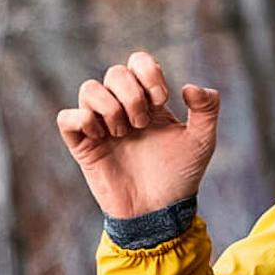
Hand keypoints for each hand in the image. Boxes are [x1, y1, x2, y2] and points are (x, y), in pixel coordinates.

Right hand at [56, 51, 220, 218]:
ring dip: (109, 106)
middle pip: (114, 72)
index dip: (148, 72)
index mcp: (149, 102)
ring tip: (124, 133)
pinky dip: (82, 120)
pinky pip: (67, 118)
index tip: (161, 100)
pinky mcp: (84, 146)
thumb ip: (207, 109)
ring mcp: (101, 126)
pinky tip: (102, 137)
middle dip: (131, 94)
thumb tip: (190, 86)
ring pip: (89, 89)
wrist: (159, 212)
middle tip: (143, 124)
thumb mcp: (202, 141)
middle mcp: (123, 108)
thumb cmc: (180, 177)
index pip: (138, 62)